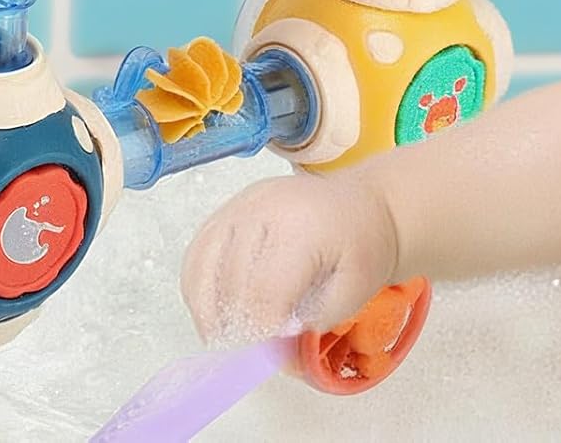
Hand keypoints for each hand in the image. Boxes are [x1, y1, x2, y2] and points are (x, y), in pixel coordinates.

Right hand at [180, 170, 397, 345]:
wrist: (362, 206)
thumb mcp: (353, 292)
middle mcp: (263, 208)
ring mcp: (241, 205)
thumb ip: (313, 325)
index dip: (261, 331)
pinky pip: (198, 251)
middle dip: (238, 324)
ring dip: (207, 309)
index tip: (268, 355)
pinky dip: (198, 287)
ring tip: (225, 339)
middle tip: (250, 352)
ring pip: (203, 264)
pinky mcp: (229, 208)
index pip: (264, 290)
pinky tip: (215, 313)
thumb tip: (276, 355)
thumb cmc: (362, 246)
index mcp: (301, 227)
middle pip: (231, 280)